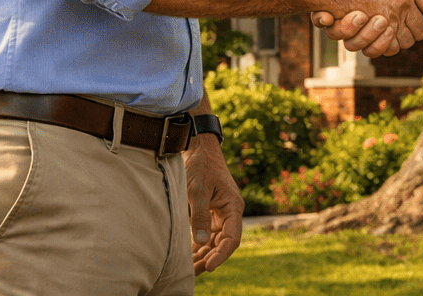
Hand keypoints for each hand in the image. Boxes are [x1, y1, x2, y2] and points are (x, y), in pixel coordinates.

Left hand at [183, 133, 242, 273]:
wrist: (199, 150)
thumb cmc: (201, 166)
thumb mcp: (198, 190)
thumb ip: (200, 216)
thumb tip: (202, 243)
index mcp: (233, 207)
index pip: (233, 238)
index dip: (222, 255)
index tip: (209, 267)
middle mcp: (230, 213)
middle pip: (224, 243)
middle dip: (210, 259)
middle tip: (193, 272)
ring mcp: (221, 214)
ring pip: (215, 241)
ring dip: (204, 255)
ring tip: (190, 269)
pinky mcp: (211, 214)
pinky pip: (208, 235)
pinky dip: (200, 246)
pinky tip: (189, 257)